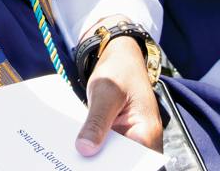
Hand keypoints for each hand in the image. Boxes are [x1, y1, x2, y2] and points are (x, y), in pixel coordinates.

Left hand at [77, 35, 163, 156]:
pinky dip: (93, 148)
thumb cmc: (119, 71)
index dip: (111, 166)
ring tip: (74, 155)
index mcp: (146, 132)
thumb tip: (85, 149)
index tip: (92, 164)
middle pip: (122, 162)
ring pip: (112, 157)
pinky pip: (106, 149)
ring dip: (95, 157)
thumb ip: (97, 121)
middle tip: (76, 159)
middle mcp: (142, 140)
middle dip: (101, 162)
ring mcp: (130, 140)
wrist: (121, 59)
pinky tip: (76, 147)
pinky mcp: (119, 137)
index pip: (133, 162)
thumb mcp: (105, 92)